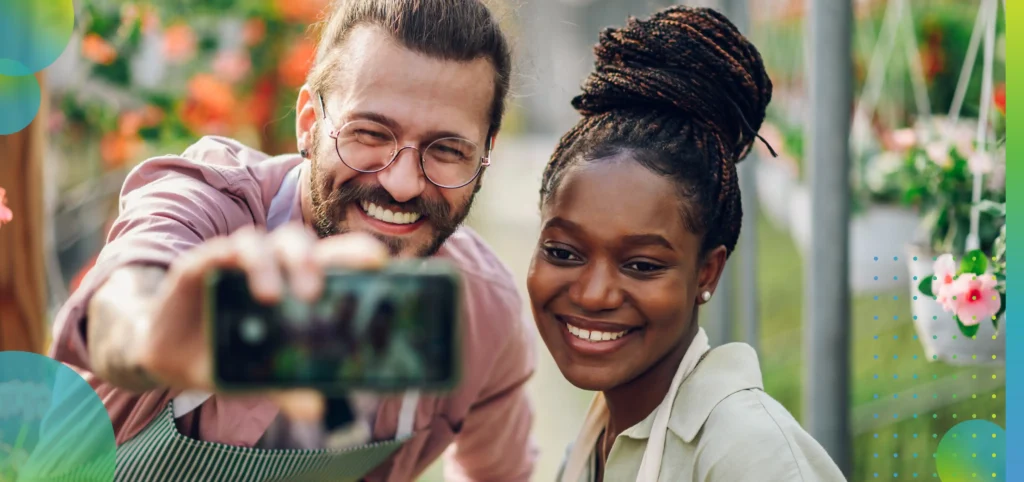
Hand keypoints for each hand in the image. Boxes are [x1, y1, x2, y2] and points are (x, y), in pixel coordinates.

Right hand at [135, 224, 387, 419]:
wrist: (170, 356)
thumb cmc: (227, 355)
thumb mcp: (256, 375)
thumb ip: (286, 385)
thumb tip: (317, 408)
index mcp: (294, 283)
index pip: (331, 258)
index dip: (355, 252)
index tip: (379, 261)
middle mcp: (270, 265)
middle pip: (298, 242)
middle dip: (311, 260)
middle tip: (313, 294)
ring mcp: (235, 261)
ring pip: (260, 242)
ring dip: (269, 264)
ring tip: (271, 297)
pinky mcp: (199, 264)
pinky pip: (217, 251)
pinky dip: (228, 257)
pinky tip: (231, 271)